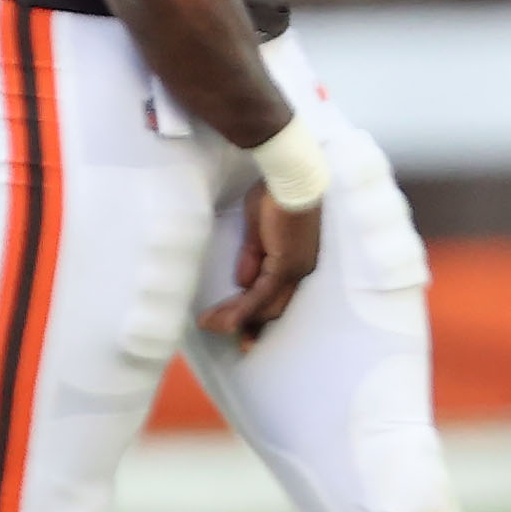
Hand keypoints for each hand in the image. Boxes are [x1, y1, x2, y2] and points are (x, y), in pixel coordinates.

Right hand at [198, 182, 321, 348]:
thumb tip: (242, 282)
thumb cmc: (275, 194)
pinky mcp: (286, 264)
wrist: (290, 178)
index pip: (275, 295)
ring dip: (236, 318)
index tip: (238, 329)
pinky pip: (262, 294)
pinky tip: (226, 320)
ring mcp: (295, 269)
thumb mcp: (257, 230)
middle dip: (245, 324)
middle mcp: (300, 271)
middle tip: (221, 333)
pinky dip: (243, 309)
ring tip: (210, 325)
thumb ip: (253, 256)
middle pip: (272, 308)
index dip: (256, 314)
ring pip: (265, 306)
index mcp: (295, 260)